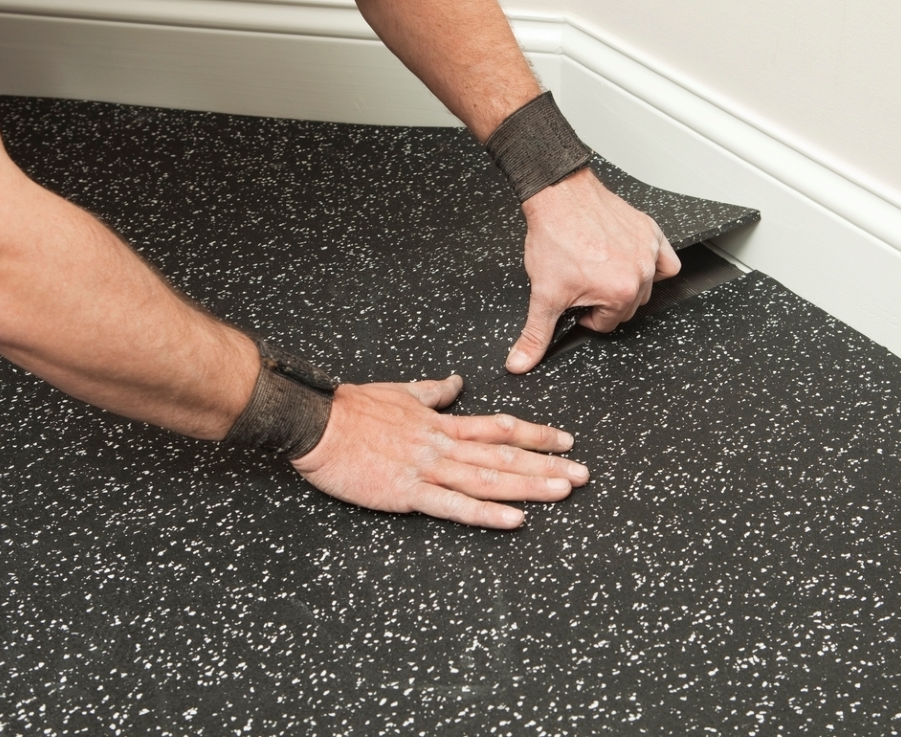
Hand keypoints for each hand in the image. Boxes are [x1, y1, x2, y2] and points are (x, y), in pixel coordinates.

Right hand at [290, 375, 587, 528]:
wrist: (317, 424)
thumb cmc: (353, 409)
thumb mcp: (400, 392)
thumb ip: (433, 391)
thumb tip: (456, 381)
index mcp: (441, 423)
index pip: (500, 428)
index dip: (535, 435)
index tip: (566, 440)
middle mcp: (443, 445)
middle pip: (505, 455)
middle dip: (547, 464)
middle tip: (583, 473)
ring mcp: (428, 469)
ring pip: (489, 479)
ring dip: (530, 486)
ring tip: (563, 490)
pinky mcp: (408, 493)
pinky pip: (454, 505)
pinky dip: (486, 513)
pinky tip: (514, 519)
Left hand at [506, 168, 680, 373]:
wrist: (558, 196)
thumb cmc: (554, 237)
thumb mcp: (542, 294)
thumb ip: (534, 334)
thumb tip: (521, 364)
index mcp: (619, 293)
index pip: (605, 325)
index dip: (584, 316)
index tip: (573, 301)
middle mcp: (641, 273)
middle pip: (627, 308)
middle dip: (604, 302)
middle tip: (582, 285)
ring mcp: (649, 251)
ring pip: (647, 287)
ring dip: (625, 285)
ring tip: (599, 272)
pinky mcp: (651, 232)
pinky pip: (667, 259)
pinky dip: (654, 265)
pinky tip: (629, 261)